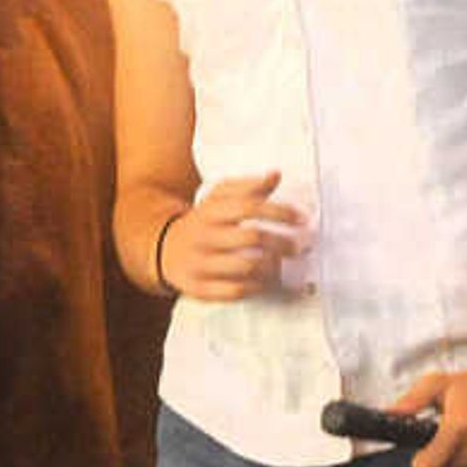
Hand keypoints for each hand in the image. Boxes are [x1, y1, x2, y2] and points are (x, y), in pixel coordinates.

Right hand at [159, 173, 309, 302]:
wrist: (164, 248)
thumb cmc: (203, 221)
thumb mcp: (218, 198)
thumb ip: (248, 187)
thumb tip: (276, 175)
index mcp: (211, 211)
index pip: (250, 207)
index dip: (279, 212)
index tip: (302, 219)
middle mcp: (204, 236)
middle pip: (252, 237)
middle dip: (282, 242)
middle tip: (298, 247)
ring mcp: (200, 263)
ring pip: (246, 266)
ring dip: (272, 266)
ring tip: (280, 263)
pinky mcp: (198, 287)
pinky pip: (234, 291)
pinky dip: (255, 287)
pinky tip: (263, 281)